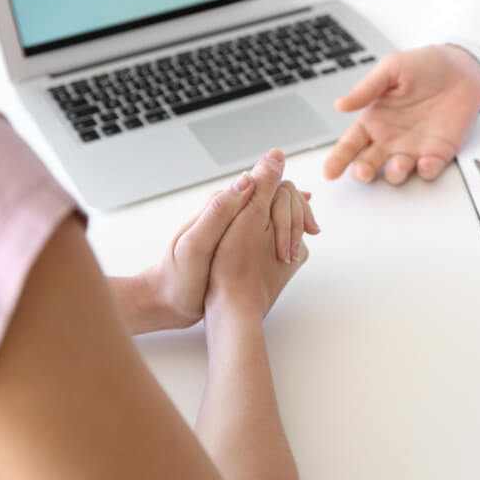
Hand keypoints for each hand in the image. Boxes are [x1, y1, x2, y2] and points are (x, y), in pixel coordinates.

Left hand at [137, 154, 318, 330]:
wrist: (167, 300)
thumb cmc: (179, 276)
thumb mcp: (197, 244)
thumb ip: (220, 210)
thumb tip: (248, 179)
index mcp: (219, 205)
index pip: (263, 185)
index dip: (289, 199)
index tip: (306, 223)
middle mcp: (228, 209)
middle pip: (271, 194)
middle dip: (297, 207)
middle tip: (313, 229)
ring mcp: (233, 225)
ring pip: (270, 208)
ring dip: (293, 216)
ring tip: (310, 231)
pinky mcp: (235, 240)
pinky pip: (264, 224)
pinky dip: (284, 226)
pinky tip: (295, 236)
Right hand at [323, 44, 479, 183]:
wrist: (461, 67)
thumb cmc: (423, 65)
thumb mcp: (391, 70)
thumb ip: (366, 89)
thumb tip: (339, 105)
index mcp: (374, 120)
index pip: (351, 144)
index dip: (338, 159)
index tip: (329, 172)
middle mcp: (390, 138)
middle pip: (370, 163)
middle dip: (363, 171)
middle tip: (362, 172)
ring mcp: (414, 147)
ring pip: (398, 171)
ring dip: (395, 173)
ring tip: (396, 165)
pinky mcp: (439, 152)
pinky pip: (430, 168)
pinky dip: (426, 171)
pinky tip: (425, 164)